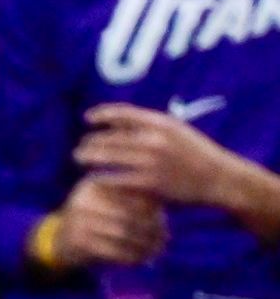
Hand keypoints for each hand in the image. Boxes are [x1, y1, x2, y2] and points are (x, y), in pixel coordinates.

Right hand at [49, 177, 166, 268]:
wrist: (56, 242)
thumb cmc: (92, 221)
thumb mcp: (107, 204)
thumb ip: (132, 203)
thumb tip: (161, 215)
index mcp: (95, 184)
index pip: (130, 194)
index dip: (151, 209)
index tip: (164, 222)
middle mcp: (84, 198)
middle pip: (128, 214)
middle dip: (149, 229)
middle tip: (164, 239)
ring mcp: (78, 219)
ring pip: (122, 233)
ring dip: (142, 245)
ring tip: (156, 251)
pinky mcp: (77, 241)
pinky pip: (111, 250)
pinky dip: (128, 257)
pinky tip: (139, 261)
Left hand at [74, 103, 239, 207]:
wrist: (219, 179)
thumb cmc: (196, 154)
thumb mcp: (177, 131)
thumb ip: (150, 125)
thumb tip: (118, 119)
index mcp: (162, 123)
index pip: (124, 113)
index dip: (102, 114)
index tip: (88, 118)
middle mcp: (155, 140)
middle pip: (111, 137)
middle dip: (91, 142)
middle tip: (79, 147)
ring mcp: (151, 162)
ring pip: (109, 158)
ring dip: (89, 157)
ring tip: (78, 158)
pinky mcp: (149, 184)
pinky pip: (116, 180)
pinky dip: (101, 179)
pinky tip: (91, 180)